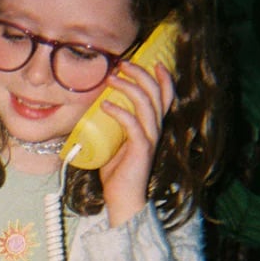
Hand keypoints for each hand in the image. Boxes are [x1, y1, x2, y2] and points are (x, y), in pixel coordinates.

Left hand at [97, 60, 174, 226]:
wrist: (123, 199)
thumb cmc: (118, 174)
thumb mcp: (114, 145)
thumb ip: (112, 129)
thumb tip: (94, 115)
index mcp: (152, 127)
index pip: (165, 96)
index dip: (163, 77)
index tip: (151, 61)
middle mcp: (155, 130)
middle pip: (156, 93)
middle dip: (141, 74)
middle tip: (123, 63)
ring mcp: (150, 138)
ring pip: (146, 104)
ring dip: (128, 87)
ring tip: (111, 79)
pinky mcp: (141, 149)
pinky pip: (133, 124)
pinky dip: (119, 112)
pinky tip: (105, 105)